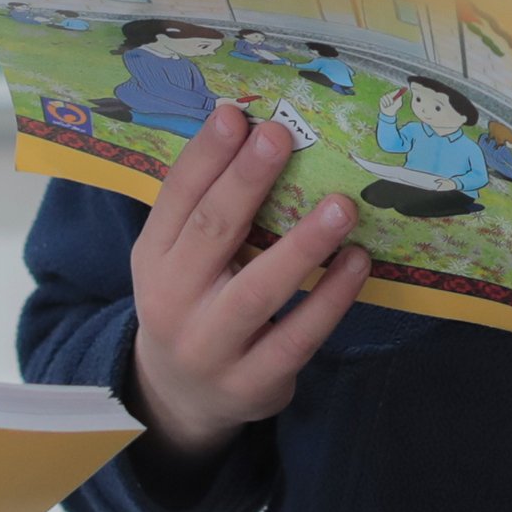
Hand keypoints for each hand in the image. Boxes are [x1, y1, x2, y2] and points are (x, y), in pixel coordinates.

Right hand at [129, 101, 368, 454]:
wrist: (182, 397)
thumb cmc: (193, 302)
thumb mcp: (179, 259)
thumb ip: (208, 207)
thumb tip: (256, 130)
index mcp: (153, 257)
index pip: (176, 198)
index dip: (205, 155)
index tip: (236, 113)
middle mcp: (172, 300)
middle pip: (210, 233)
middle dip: (245, 182)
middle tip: (280, 136)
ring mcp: (211, 346)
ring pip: (257, 292)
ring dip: (302, 245)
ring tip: (341, 206)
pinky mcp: (253, 382)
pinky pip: (297, 337)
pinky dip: (330, 299)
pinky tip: (357, 262)